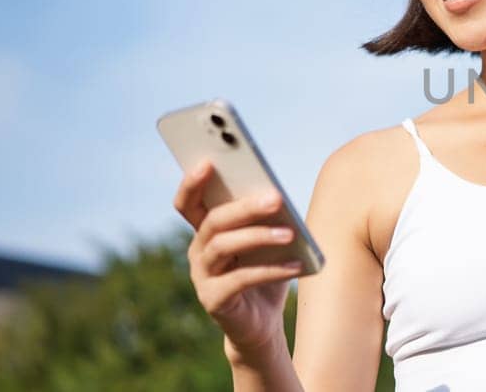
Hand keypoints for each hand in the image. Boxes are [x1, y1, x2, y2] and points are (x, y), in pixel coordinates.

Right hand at [173, 161, 302, 352]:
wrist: (261, 323)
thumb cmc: (265, 273)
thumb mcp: (266, 243)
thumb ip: (265, 219)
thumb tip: (276, 196)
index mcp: (206, 231)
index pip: (189, 203)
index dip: (193, 183)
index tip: (209, 161)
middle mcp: (198, 250)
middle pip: (214, 221)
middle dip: (245, 207)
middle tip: (276, 197)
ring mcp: (202, 276)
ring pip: (223, 246)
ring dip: (259, 236)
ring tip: (289, 233)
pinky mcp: (214, 300)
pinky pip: (241, 279)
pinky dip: (271, 270)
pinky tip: (296, 265)